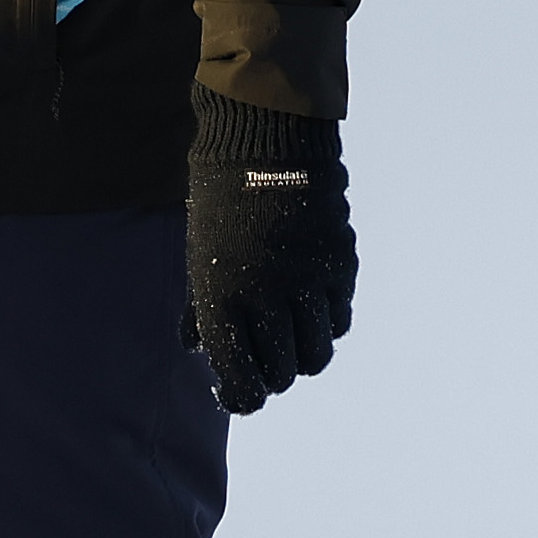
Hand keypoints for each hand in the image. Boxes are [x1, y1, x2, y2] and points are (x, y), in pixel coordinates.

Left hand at [183, 96, 353, 415]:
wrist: (263, 141)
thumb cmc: (220, 201)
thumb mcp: (199, 255)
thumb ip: (200, 308)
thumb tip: (197, 350)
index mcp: (220, 297)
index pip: (239, 378)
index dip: (242, 396)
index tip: (241, 393)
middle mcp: (265, 296)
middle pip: (282, 373)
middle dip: (272, 376)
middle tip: (266, 364)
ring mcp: (306, 281)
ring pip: (316, 354)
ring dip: (303, 356)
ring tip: (293, 340)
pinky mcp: (338, 264)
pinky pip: (339, 318)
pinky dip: (327, 324)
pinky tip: (312, 310)